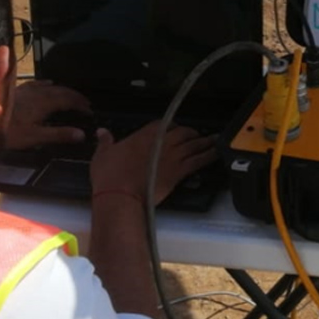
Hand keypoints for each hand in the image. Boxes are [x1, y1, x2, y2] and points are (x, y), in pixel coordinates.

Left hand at [5, 80, 92, 149]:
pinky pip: (36, 83)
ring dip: (63, 90)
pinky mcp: (16, 90)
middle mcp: (36, 93)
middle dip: (75, 96)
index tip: (89, 111)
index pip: (68, 100)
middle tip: (85, 103)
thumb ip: (58, 135)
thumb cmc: (9, 132)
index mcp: (43, 103)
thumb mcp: (35, 137)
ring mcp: (26, 90)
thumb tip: (81, 134)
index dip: (80, 105)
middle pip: (61, 91)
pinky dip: (46, 84)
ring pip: (50, 86)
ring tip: (71, 95)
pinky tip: (47, 83)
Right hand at [91, 121, 218, 203]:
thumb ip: (106, 142)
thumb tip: (102, 132)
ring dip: (206, 142)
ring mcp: (174, 156)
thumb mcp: (103, 155)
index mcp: (145, 135)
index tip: (175, 129)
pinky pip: (199, 161)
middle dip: (192, 133)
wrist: (121, 195)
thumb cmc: (110, 175)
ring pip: (194, 145)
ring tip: (215, 140)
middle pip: (184, 132)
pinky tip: (216, 153)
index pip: (164, 124)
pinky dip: (209, 156)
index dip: (172, 126)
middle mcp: (163, 142)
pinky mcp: (180, 172)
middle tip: (198, 135)